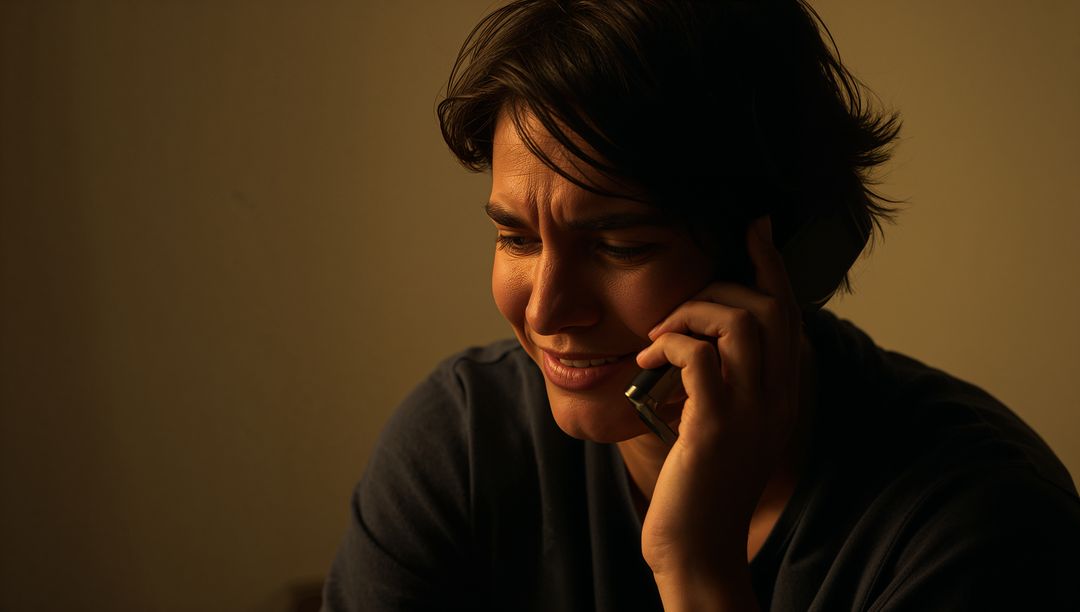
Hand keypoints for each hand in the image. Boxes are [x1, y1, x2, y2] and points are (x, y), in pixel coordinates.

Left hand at [635, 216, 803, 595]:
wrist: (696, 547)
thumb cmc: (700, 485)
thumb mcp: (723, 425)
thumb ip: (725, 382)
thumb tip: (698, 340)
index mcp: (782, 394)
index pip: (788, 313)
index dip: (771, 265)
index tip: (753, 228)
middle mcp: (778, 398)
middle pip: (768, 307)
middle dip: (718, 288)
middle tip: (678, 309)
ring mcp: (751, 412)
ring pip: (740, 322)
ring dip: (691, 312)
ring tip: (659, 333)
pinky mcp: (715, 427)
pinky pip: (700, 356)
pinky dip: (670, 342)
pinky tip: (649, 357)